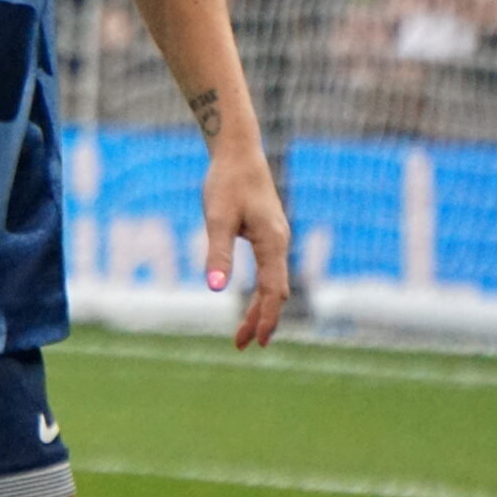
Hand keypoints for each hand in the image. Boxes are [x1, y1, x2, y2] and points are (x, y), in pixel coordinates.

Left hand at [204, 143, 289, 349]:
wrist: (238, 151)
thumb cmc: (226, 182)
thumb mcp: (217, 219)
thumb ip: (217, 254)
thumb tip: (216, 290)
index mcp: (273, 242)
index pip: (274, 291)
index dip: (267, 318)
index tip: (258, 341)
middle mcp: (280, 243)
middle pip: (275, 292)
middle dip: (261, 320)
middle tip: (242, 345)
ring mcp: (276, 238)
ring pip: (272, 282)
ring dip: (259, 308)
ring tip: (242, 333)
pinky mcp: (268, 234)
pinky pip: (269, 271)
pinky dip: (260, 290)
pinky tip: (250, 300)